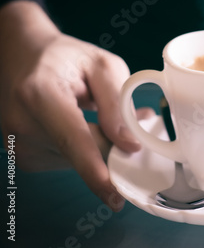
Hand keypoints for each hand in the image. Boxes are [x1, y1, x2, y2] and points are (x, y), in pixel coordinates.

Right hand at [0, 0, 152, 210]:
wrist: (21, 55)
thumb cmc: (64, 56)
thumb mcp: (101, 64)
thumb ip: (117, 102)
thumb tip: (130, 144)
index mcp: (40, 94)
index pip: (72, 138)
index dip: (95, 167)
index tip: (114, 192)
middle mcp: (22, 123)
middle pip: (81, 153)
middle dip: (116, 150)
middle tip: (140, 131)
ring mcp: (18, 144)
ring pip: (77, 161)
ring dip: (101, 147)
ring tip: (103, 118)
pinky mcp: (24, 157)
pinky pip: (68, 162)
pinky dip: (86, 151)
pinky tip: (85, 127)